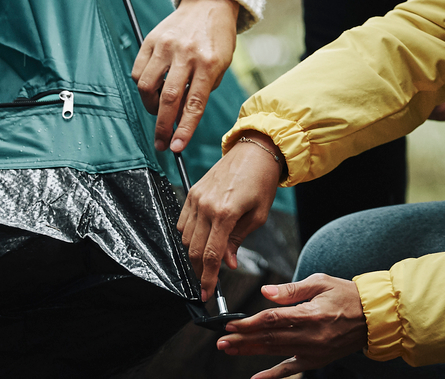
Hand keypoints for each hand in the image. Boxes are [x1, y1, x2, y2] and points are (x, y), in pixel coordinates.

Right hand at [132, 0, 239, 151]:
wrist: (209, 3)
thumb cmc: (218, 38)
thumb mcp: (222, 64)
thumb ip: (203, 90)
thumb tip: (181, 119)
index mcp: (210, 62)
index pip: (194, 104)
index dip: (184, 129)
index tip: (176, 148)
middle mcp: (187, 54)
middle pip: (168, 99)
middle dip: (162, 127)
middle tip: (161, 143)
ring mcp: (166, 45)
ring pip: (147, 86)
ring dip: (150, 106)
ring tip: (158, 110)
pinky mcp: (151, 39)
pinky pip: (138, 71)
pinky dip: (142, 86)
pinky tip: (152, 88)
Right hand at [178, 133, 281, 299]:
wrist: (255, 151)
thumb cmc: (262, 182)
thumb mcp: (258, 215)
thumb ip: (238, 240)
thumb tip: (227, 263)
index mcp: (226, 213)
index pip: (211, 255)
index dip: (208, 279)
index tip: (207, 294)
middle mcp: (206, 206)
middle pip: (194, 250)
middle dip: (200, 270)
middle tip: (207, 282)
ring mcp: (196, 198)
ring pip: (186, 238)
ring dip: (194, 253)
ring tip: (208, 259)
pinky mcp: (192, 192)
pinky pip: (183, 222)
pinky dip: (189, 235)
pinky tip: (202, 238)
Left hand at [216, 274, 367, 377]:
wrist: (372, 317)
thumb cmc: (346, 295)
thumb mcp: (320, 282)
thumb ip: (291, 290)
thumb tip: (266, 292)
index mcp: (310, 313)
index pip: (272, 319)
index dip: (249, 322)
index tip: (232, 323)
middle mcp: (310, 335)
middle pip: (269, 338)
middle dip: (242, 339)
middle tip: (221, 340)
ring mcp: (312, 350)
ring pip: (275, 352)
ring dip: (250, 352)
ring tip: (230, 349)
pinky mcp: (316, 360)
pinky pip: (291, 369)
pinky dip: (273, 375)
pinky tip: (257, 378)